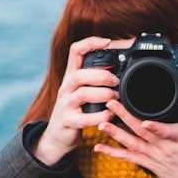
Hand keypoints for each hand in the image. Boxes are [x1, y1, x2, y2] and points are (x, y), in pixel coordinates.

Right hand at [33, 36, 120, 165]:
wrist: (57, 136)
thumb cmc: (76, 110)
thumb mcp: (81, 90)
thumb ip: (94, 80)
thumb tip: (120, 71)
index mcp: (70, 76)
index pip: (75, 51)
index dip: (90, 43)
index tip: (107, 41)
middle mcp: (65, 87)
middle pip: (80, 74)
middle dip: (102, 76)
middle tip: (116, 82)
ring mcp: (65, 105)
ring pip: (83, 93)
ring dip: (104, 94)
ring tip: (115, 98)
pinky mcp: (68, 121)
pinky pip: (86, 118)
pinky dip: (102, 116)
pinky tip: (110, 115)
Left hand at [95, 83, 177, 177]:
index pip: (167, 131)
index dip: (155, 127)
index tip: (144, 122)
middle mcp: (164, 148)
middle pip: (143, 132)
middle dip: (125, 118)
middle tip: (112, 105)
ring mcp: (153, 156)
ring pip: (132, 145)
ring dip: (115, 135)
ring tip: (101, 124)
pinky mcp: (146, 163)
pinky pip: (127, 158)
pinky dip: (112, 153)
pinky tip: (99, 147)